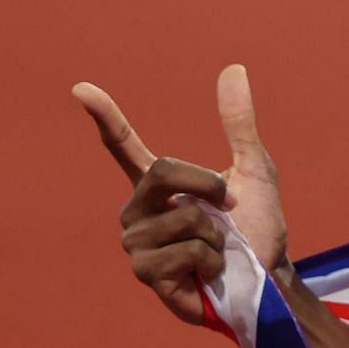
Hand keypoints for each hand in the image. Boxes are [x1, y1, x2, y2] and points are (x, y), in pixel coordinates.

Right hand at [72, 65, 289, 324]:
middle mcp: (139, 211)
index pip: (124, 146)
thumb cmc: (256, 229)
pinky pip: (184, 250)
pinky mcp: (146, 273)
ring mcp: (137, 243)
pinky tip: (209, 271)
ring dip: (216, 233)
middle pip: (162, 171)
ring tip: (216, 250)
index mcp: (159, 186)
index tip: (82, 89)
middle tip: (228, 208)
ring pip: (182, 217)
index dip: (105, 117)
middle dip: (208, 186)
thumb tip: (234, 69)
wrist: (266, 279)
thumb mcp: (255, 170)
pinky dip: (210, 258)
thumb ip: (239, 124)